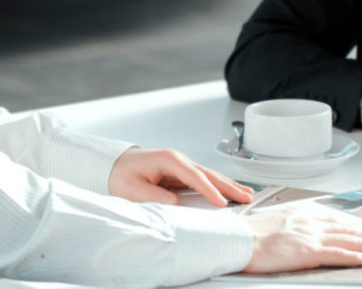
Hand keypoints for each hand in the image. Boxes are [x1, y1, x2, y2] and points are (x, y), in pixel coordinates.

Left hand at [109, 147, 253, 206]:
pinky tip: (230, 191)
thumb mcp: (132, 189)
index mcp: (168, 159)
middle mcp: (178, 160)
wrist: (115, 166)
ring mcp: (182, 166)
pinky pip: (205, 180)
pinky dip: (219, 186)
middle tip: (246, 197)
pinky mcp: (182, 174)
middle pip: (208, 173)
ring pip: (210, 176)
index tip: (221, 203)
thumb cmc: (122, 174)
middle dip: (228, 186)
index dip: (209, 190)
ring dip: (228, 185)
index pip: (193, 176)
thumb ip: (153, 196)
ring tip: (247, 195)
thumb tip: (175, 203)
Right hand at [243, 209, 361, 272]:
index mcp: (298, 215)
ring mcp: (310, 237)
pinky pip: (338, 254)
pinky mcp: (309, 252)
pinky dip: (355, 256)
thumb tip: (291, 231)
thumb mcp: (270, 223)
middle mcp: (308, 223)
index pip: (330, 220)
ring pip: (346, 240)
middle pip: (343, 228)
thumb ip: (287, 226)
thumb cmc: (248, 235)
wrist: (239, 240)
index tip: (360, 227)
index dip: (348, 225)